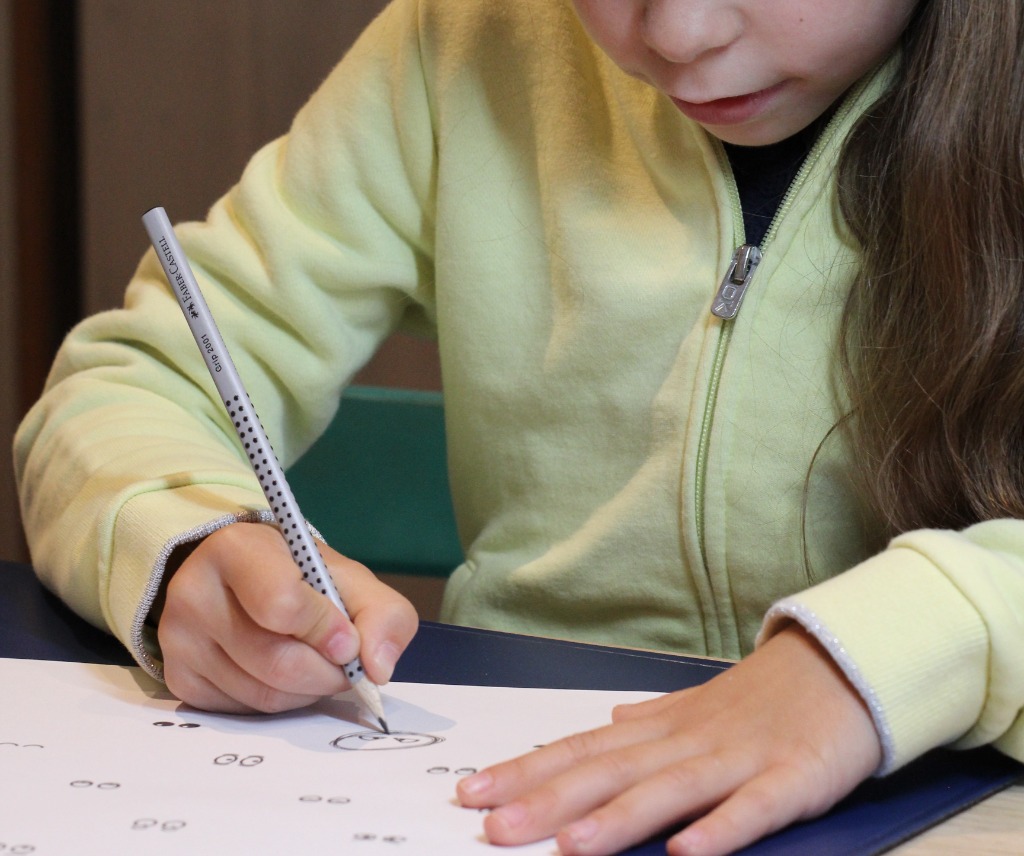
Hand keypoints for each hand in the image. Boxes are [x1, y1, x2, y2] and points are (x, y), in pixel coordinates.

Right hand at [157, 522, 417, 713]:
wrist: (247, 581)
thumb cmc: (301, 576)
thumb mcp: (349, 578)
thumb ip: (382, 613)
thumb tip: (378, 667)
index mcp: (235, 548)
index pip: (282, 605)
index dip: (326, 630)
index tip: (347, 638)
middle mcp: (193, 591)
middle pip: (277, 661)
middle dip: (327, 672)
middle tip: (342, 660)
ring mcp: (177, 638)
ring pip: (263, 694)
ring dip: (308, 690)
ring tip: (316, 662)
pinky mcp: (177, 677)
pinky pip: (243, 711)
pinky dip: (279, 702)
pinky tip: (284, 674)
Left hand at [457, 624, 881, 855]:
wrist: (844, 663)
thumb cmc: (764, 694)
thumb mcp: (699, 703)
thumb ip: (652, 716)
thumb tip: (610, 718)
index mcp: (663, 726)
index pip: (583, 748)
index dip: (527, 771)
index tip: (472, 790)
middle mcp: (688, 740)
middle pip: (611, 771)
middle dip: (549, 800)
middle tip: (492, 826)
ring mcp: (739, 758)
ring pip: (669, 790)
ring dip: (618, 819)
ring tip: (569, 847)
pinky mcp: (792, 778)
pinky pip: (754, 807)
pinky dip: (721, 829)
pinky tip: (687, 853)